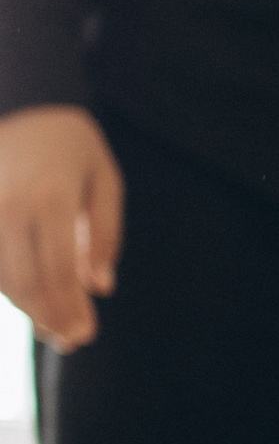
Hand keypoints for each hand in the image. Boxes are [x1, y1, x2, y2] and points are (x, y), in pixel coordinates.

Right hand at [0, 108, 123, 349]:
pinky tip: (28, 301)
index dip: (69, 311)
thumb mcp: (104, 180)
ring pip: (0, 278)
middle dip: (48, 318)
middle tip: (69, 341)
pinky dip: (6, 286)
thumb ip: (104, 234)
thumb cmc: (72, 146)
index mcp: (50, 198)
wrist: (24, 102)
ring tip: (51, 328)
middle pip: (25, 283)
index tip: (84, 335)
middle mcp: (10, 205)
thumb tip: (100, 288)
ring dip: (24, 309)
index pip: (58, 273)